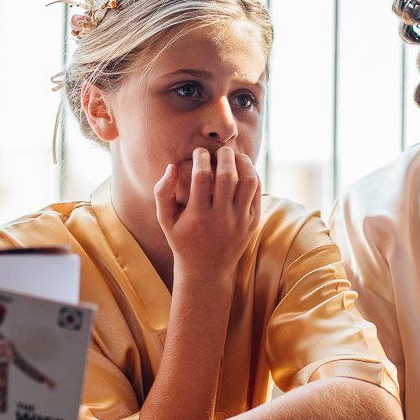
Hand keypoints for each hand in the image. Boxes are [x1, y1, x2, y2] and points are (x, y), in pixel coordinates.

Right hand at [155, 145, 260, 281]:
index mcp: (197, 216)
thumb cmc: (182, 240)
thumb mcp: (165, 220)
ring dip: (243, 163)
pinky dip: (252, 175)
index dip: (201, 158)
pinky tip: (243, 169)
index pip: (201, 177)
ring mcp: (240, 221)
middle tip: (220, 150)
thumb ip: (162, 192)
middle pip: (228, 176)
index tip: (199, 153)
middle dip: (224, 156)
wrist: (206, 270)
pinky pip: (257, 192)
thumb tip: (171, 166)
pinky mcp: (252, 222)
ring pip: (248, 182)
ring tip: (234, 156)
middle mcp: (221, 219)